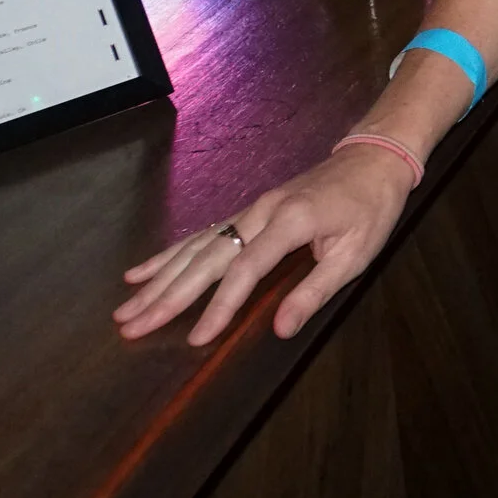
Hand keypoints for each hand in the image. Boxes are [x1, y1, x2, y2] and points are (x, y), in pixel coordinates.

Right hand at [113, 144, 415, 345]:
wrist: (374, 158)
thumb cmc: (371, 208)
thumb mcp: (357, 253)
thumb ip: (316, 291)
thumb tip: (280, 330)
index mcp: (289, 223)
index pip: (244, 270)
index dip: (219, 307)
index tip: (194, 339)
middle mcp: (260, 213)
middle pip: (206, 259)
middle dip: (166, 296)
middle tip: (130, 327)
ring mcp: (251, 210)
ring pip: (195, 247)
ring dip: (158, 279)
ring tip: (124, 309)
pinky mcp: (248, 211)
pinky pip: (202, 235)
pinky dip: (169, 255)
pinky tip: (140, 272)